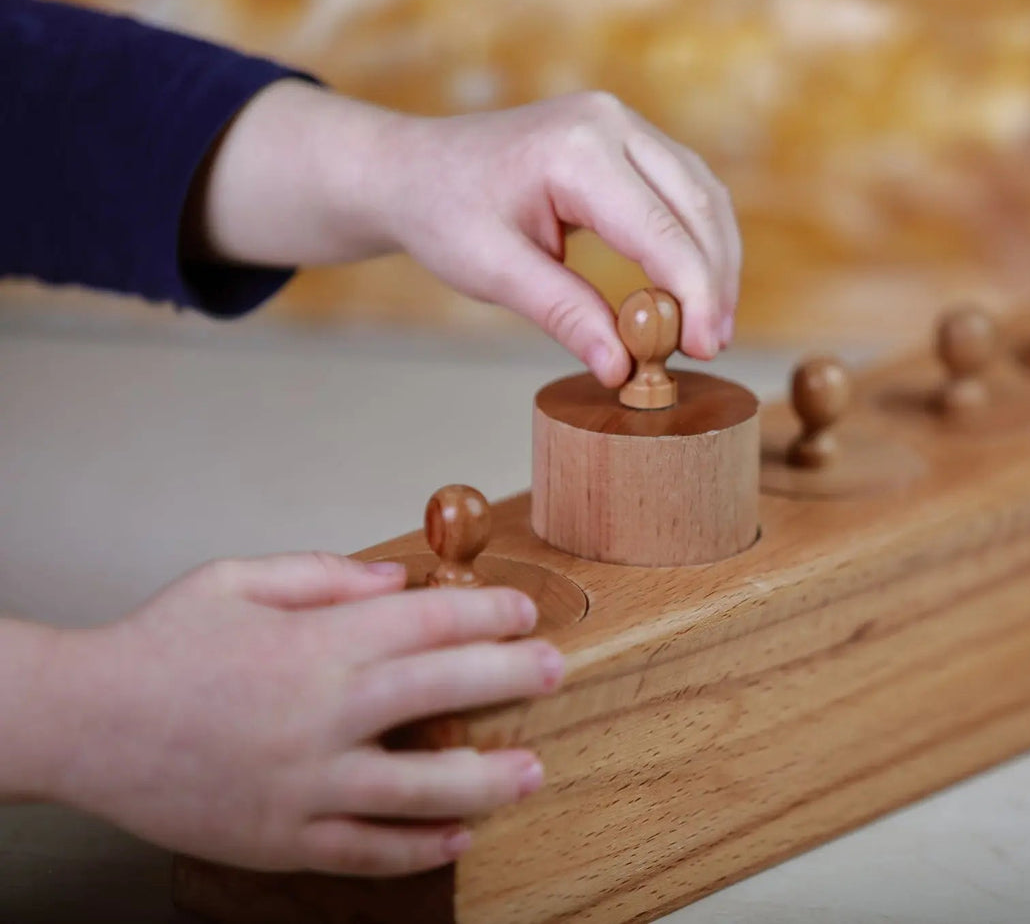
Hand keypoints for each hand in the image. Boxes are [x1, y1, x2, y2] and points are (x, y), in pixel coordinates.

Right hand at [37, 553, 562, 875]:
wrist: (79, 722)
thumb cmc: (158, 645)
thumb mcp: (238, 580)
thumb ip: (326, 575)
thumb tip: (399, 578)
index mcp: (315, 644)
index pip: (427, 621)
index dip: (487, 612)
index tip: (522, 610)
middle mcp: (320, 712)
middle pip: (441, 690)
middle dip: (510, 678)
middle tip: (554, 672)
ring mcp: (303, 783)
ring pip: (418, 786)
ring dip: (485, 779)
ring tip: (531, 772)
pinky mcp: (281, 837)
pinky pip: (364, 850)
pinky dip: (416, 848)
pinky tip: (457, 839)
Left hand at [191, 83, 741, 385]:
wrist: (414, 169)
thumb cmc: (444, 213)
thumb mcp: (494, 272)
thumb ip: (565, 315)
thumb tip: (622, 368)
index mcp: (576, 150)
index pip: (661, 231)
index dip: (692, 294)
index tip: (701, 348)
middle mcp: (611, 122)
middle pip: (696, 207)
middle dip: (713, 281)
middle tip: (710, 346)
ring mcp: (623, 123)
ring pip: (702, 195)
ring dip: (715, 261)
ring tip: (709, 325)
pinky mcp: (627, 138)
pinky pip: (685, 189)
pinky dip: (698, 240)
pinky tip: (694, 287)